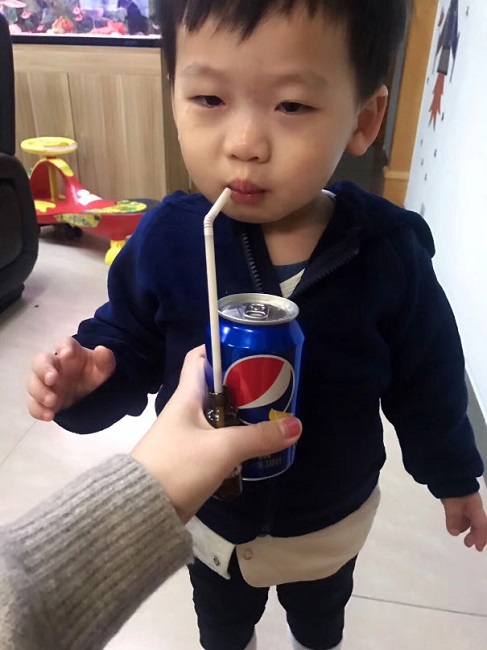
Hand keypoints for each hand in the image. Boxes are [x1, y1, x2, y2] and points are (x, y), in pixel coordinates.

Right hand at [27, 337, 115, 420]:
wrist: (90, 394)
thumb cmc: (94, 374)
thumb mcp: (104, 368)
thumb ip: (105, 359)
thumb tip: (102, 350)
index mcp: (69, 352)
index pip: (63, 344)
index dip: (64, 347)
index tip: (67, 354)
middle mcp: (53, 366)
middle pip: (40, 362)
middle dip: (43, 369)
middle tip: (51, 379)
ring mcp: (45, 384)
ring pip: (33, 384)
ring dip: (40, 392)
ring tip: (52, 401)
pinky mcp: (42, 400)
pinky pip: (34, 404)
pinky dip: (39, 410)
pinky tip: (50, 415)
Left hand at [131, 346, 302, 522]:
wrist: (141, 511)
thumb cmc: (178, 466)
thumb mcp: (223, 448)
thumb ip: (259, 437)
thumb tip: (296, 425)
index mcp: (186, 397)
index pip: (199, 358)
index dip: (221, 348)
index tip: (250, 349)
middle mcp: (185, 411)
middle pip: (216, 387)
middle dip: (243, 384)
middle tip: (273, 385)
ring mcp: (186, 435)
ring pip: (219, 415)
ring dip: (242, 413)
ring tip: (272, 413)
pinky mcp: (190, 458)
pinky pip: (217, 439)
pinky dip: (236, 437)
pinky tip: (255, 444)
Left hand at [441, 492, 486, 551]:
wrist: (448, 471)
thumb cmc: (453, 486)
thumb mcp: (452, 502)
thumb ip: (453, 518)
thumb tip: (454, 533)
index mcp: (475, 507)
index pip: (482, 525)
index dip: (480, 537)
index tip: (477, 548)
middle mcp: (473, 505)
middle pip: (479, 523)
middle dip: (476, 535)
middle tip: (469, 545)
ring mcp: (466, 502)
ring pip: (471, 519)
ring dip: (468, 529)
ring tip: (462, 536)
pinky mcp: (459, 499)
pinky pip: (464, 514)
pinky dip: (462, 522)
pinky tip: (456, 525)